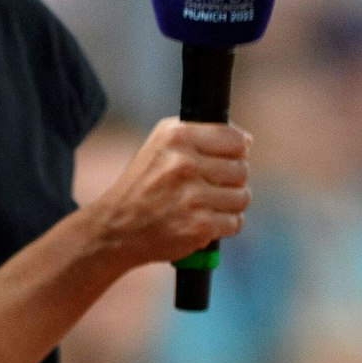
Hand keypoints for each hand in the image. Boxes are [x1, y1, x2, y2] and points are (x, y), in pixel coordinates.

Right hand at [79, 116, 250, 270]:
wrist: (116, 227)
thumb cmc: (144, 184)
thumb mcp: (161, 144)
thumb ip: (199, 134)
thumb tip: (245, 141)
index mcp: (176, 137)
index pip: (235, 139)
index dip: (238, 151)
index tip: (231, 158)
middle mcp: (184, 164)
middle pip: (241, 169)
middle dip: (231, 180)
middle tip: (211, 187)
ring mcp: (193, 197)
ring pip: (242, 197)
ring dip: (230, 204)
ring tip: (207, 205)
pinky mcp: (199, 226)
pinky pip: (235, 222)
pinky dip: (224, 225)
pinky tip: (204, 221)